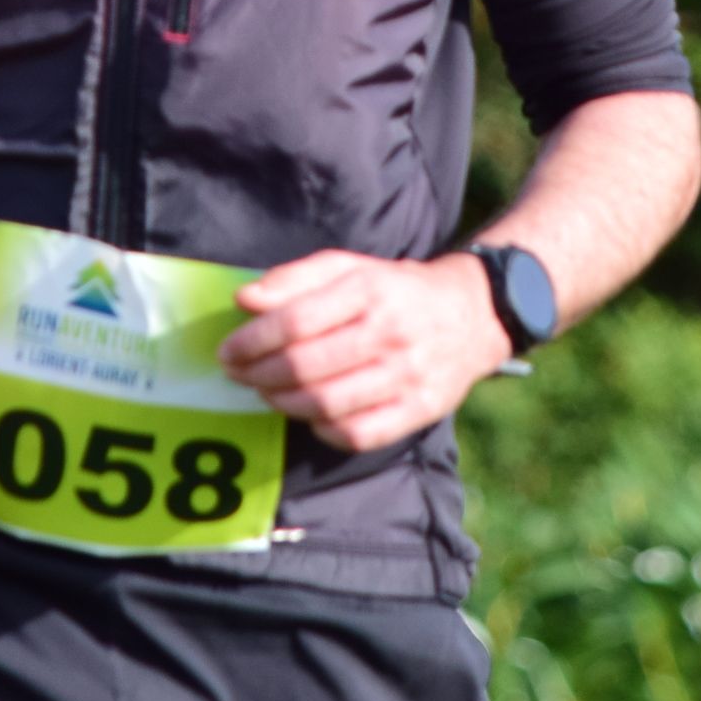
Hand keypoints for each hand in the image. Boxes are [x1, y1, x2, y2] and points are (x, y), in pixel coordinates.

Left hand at [215, 250, 511, 453]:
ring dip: (282, 403)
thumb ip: (296, 278)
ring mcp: (408, 376)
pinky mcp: (420, 410)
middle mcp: (391, 333)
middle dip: (258, 374)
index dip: (253, 340)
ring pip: (326, 404)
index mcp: (370, 290)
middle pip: (306, 366)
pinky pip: (358, 434)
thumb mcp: (351, 267)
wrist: (472, 314)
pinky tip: (309, 414)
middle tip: (237, 374)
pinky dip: (323, 429)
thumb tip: (245, 300)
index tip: (228, 349)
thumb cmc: (395, 289)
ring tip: (266, 392)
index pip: (296, 321)